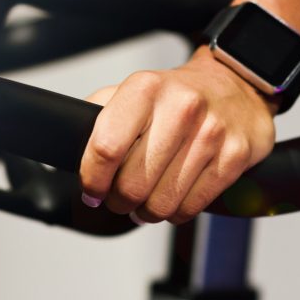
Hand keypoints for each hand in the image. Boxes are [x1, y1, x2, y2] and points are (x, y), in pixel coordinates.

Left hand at [80, 45, 276, 224]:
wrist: (235, 86)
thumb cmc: (176, 97)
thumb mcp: (133, 91)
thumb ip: (98, 113)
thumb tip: (64, 145)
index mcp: (145, 88)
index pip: (105, 148)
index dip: (92, 180)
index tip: (91, 192)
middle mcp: (180, 107)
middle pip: (132, 183)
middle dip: (119, 201)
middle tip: (119, 198)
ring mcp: (211, 133)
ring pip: (161, 202)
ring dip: (145, 212)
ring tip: (144, 202)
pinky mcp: (234, 156)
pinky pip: (191, 207)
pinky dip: (175, 213)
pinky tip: (172, 199)